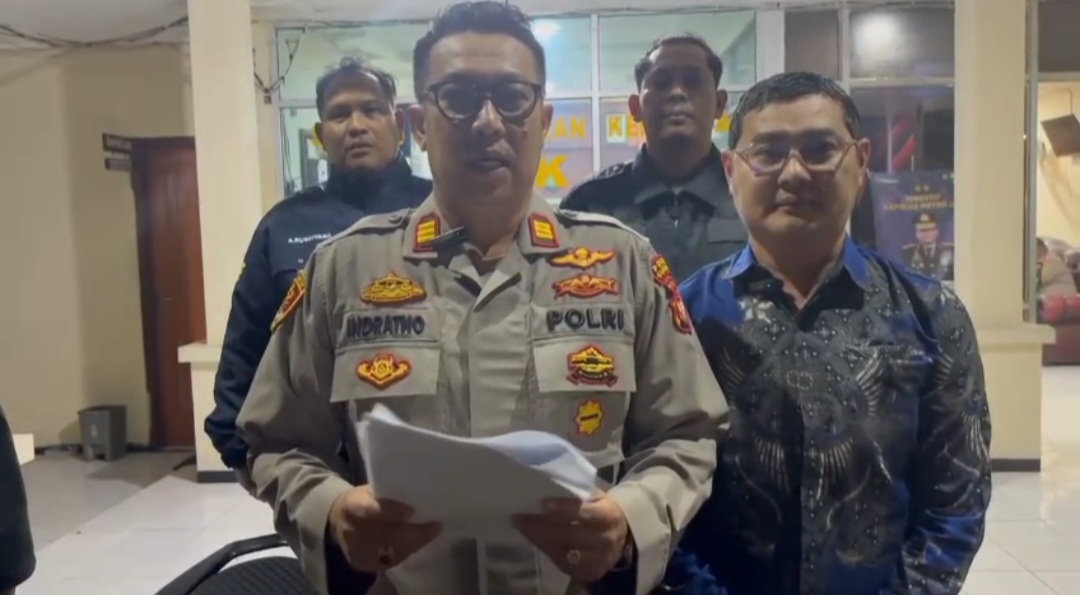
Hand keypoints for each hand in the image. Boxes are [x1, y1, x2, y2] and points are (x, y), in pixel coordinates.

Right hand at [328, 484, 441, 572]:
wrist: (337, 519)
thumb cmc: (361, 499)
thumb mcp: (370, 489)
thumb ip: (388, 494)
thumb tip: (417, 495)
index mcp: (351, 505)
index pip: (368, 510)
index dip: (391, 512)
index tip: (412, 511)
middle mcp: (351, 531)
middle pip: (385, 536)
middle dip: (413, 532)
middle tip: (435, 526)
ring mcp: (356, 551)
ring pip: (390, 551)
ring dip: (414, 543)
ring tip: (431, 533)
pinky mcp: (362, 563)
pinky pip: (388, 561)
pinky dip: (405, 552)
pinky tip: (417, 543)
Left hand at [513, 493, 630, 581]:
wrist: (624, 535)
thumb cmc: (602, 509)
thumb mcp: (598, 497)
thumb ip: (578, 494)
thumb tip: (545, 484)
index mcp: (608, 516)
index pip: (585, 513)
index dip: (563, 509)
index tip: (541, 504)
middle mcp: (604, 540)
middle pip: (570, 535)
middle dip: (541, 527)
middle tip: (519, 518)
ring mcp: (597, 560)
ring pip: (563, 553)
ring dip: (539, 540)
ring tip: (522, 527)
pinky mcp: (589, 572)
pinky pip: (563, 564)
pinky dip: (546, 550)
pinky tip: (534, 539)